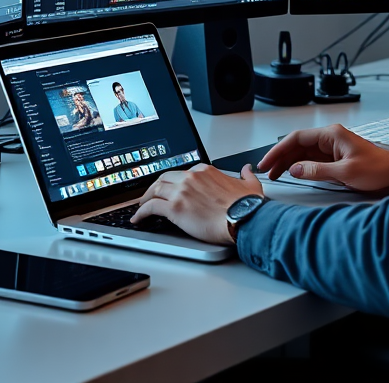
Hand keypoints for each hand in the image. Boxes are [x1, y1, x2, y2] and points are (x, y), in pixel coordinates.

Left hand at [131, 163, 262, 244]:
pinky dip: (141, 213)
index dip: (172, 182)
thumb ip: (246, 175)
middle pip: (164, 179)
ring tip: (141, 207)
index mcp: (204, 171)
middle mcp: (190, 178)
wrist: (243, 219)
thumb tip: (247, 169)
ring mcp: (181, 192)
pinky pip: (152, 207)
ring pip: (155, 190)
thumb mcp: (249, 185)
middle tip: (150, 196)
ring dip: (145, 199)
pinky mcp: (175, 208)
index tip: (170, 188)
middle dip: (154, 187)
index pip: (180, 173)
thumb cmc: (246, 206)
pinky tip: (138, 218)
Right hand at [258, 124, 388, 192]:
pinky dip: (301, 166)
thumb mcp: (345, 173)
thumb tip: (295, 169)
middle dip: (281, 156)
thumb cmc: (377, 168)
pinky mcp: (336, 158)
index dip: (279, 149)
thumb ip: (318, 170)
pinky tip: (294, 173)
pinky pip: (312, 159)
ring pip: (304, 152)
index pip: (297, 138)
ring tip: (276, 174)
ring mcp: (332, 147)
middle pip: (298, 144)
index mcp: (331, 134)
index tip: (267, 161)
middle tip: (267, 170)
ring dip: (289, 162)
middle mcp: (330, 138)